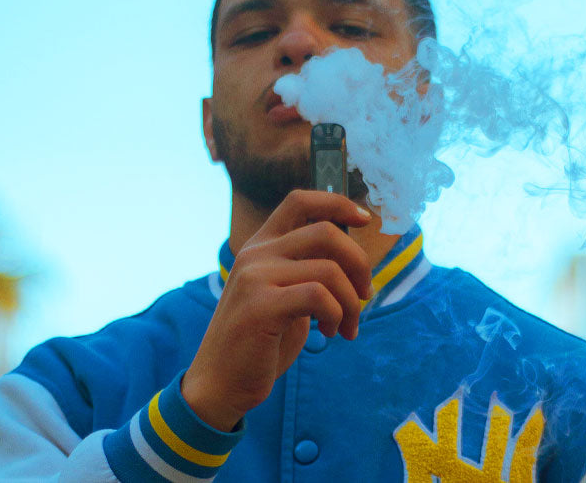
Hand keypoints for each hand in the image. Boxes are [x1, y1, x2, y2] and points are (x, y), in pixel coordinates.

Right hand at [181, 190, 373, 430]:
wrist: (219, 385)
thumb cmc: (259, 343)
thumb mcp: (284, 296)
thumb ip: (308, 272)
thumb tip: (355, 261)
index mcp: (261, 246)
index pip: (300, 201)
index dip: (338, 203)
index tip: (366, 220)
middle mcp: (255, 254)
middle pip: (325, 232)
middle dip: (359, 263)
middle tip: (365, 295)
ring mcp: (255, 277)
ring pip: (329, 269)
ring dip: (351, 302)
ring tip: (346, 327)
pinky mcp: (261, 305)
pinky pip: (319, 296)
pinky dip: (337, 315)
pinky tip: (330, 333)